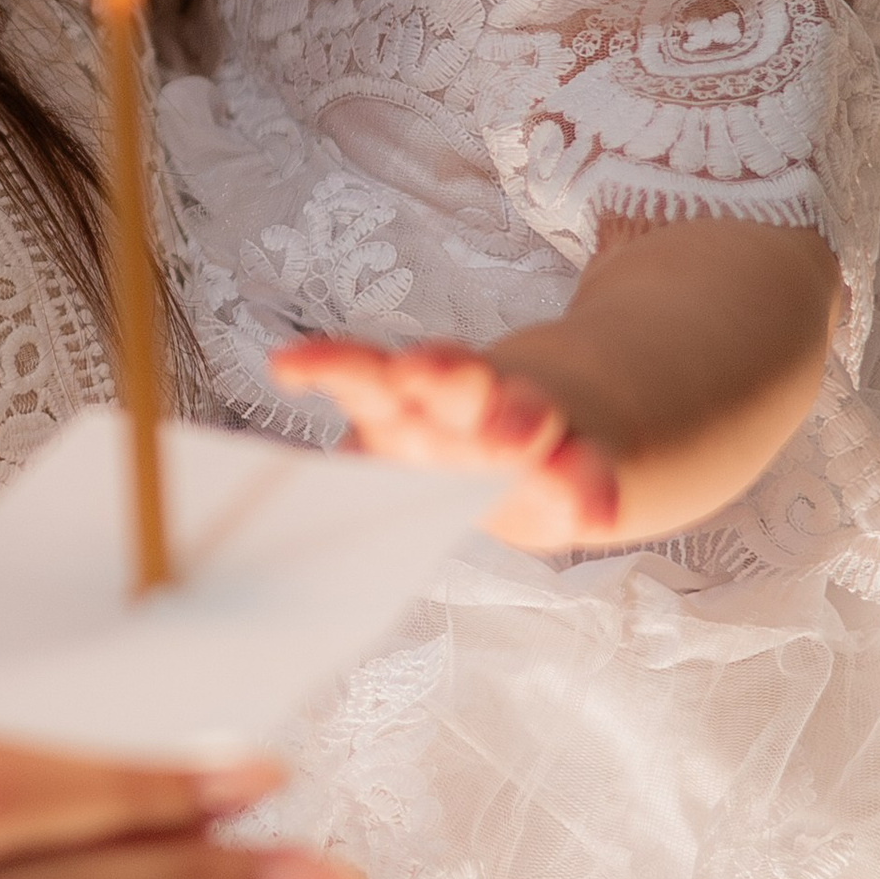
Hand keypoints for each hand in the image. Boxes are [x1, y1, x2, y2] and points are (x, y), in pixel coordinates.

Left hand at [272, 334, 620, 555]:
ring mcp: (530, 427)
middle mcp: (467, 405)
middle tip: (421, 373)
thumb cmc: (461, 440)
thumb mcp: (410, 441)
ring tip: (521, 434)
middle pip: (450, 381)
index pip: (361, 374)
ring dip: (514, 416)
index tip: (286, 367)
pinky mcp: (584, 462)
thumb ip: (378, 447)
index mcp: (406, 401)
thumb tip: (316, 436)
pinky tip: (593, 513)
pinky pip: (588, 476)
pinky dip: (589, 491)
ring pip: (520, 410)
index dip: (328, 365)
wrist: (563, 432)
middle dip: (437, 375)